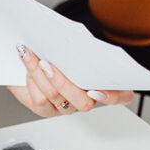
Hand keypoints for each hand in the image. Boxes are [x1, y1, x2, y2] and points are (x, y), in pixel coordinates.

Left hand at [7, 44, 134, 116]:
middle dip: (62, 82)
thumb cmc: (53, 48)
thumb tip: (79, 39)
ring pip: (56, 96)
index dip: (113, 96)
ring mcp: (67, 106)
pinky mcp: (46, 109)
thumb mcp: (71, 41)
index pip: (122, 95)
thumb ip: (80, 42)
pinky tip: (27, 64)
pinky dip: (32, 78)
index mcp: (100, 82)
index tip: (95, 90)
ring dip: (39, 73)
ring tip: (29, 54)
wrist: (27, 56)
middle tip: (46, 63)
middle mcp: (85, 98)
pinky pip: (40, 100)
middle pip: (84, 103)